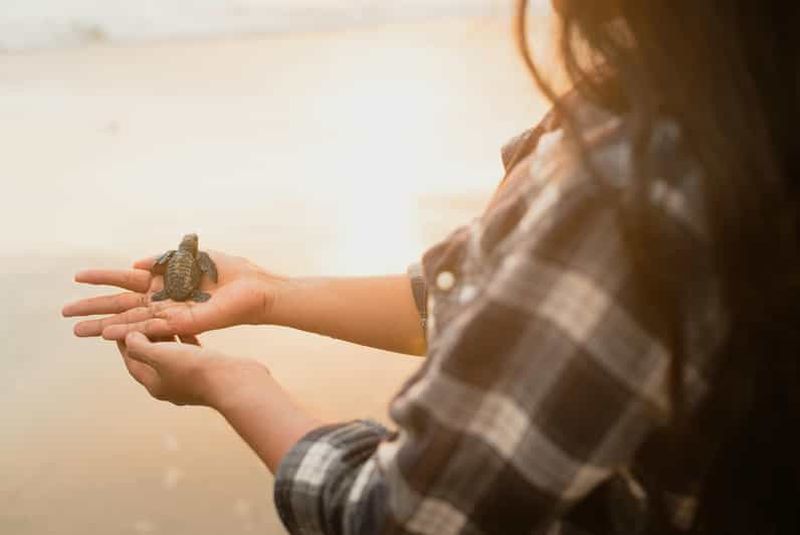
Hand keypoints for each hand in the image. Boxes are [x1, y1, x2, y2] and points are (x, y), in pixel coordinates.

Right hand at [63, 251, 287, 339]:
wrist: (255, 289)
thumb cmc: (231, 273)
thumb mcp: (192, 259)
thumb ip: (164, 261)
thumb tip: (136, 263)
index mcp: (164, 282)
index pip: (125, 280)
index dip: (102, 278)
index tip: (77, 277)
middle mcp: (163, 300)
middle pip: (121, 305)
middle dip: (93, 308)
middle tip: (63, 312)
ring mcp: (170, 314)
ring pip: (130, 321)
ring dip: (103, 326)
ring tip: (76, 330)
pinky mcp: (182, 325)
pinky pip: (151, 328)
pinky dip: (129, 331)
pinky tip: (109, 334)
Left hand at [117, 331, 269, 407]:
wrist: (235, 382)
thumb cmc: (196, 371)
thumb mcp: (161, 355)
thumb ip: (140, 346)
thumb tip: (128, 337)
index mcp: (155, 384)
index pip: (132, 361)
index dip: (124, 342)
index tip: (121, 324)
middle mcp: (171, 384)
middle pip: (151, 357)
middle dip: (146, 338)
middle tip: (142, 317)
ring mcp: (190, 378)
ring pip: (172, 354)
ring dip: (166, 337)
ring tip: (163, 319)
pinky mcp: (207, 370)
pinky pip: (191, 352)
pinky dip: (186, 339)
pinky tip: (189, 327)